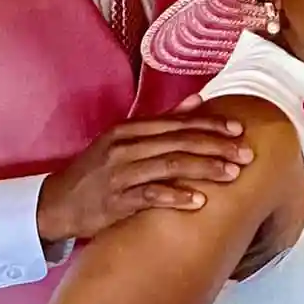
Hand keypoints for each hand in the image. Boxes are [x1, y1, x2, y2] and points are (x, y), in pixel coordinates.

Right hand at [36, 97, 252, 243]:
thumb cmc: (97, 171)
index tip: (240, 129)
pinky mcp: (114, 200)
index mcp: (129, 129)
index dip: (211, 124)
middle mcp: (124, 147)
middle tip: (247, 154)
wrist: (56, 203)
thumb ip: (162, 121)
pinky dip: (176, 196)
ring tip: (232, 174)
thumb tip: (198, 100)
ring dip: (204, 168)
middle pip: (179, 141)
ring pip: (169, 165)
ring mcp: (118, 173)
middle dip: (217, 146)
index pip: (177, 123)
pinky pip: (149, 195)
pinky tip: (199, 201)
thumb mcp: (124, 140)